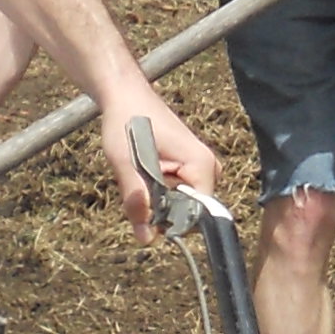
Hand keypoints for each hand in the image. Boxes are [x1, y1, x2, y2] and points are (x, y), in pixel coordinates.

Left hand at [95, 91, 221, 241]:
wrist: (126, 95)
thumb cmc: (126, 121)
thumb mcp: (124, 162)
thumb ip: (136, 200)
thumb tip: (146, 238)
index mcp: (202, 166)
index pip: (198, 216)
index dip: (170, 222)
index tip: (145, 210)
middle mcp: (210, 169)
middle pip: (190, 212)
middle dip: (161, 209)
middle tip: (137, 183)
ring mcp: (203, 168)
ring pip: (182, 204)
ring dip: (158, 199)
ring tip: (140, 172)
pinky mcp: (193, 168)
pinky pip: (179, 193)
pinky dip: (159, 191)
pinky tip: (145, 171)